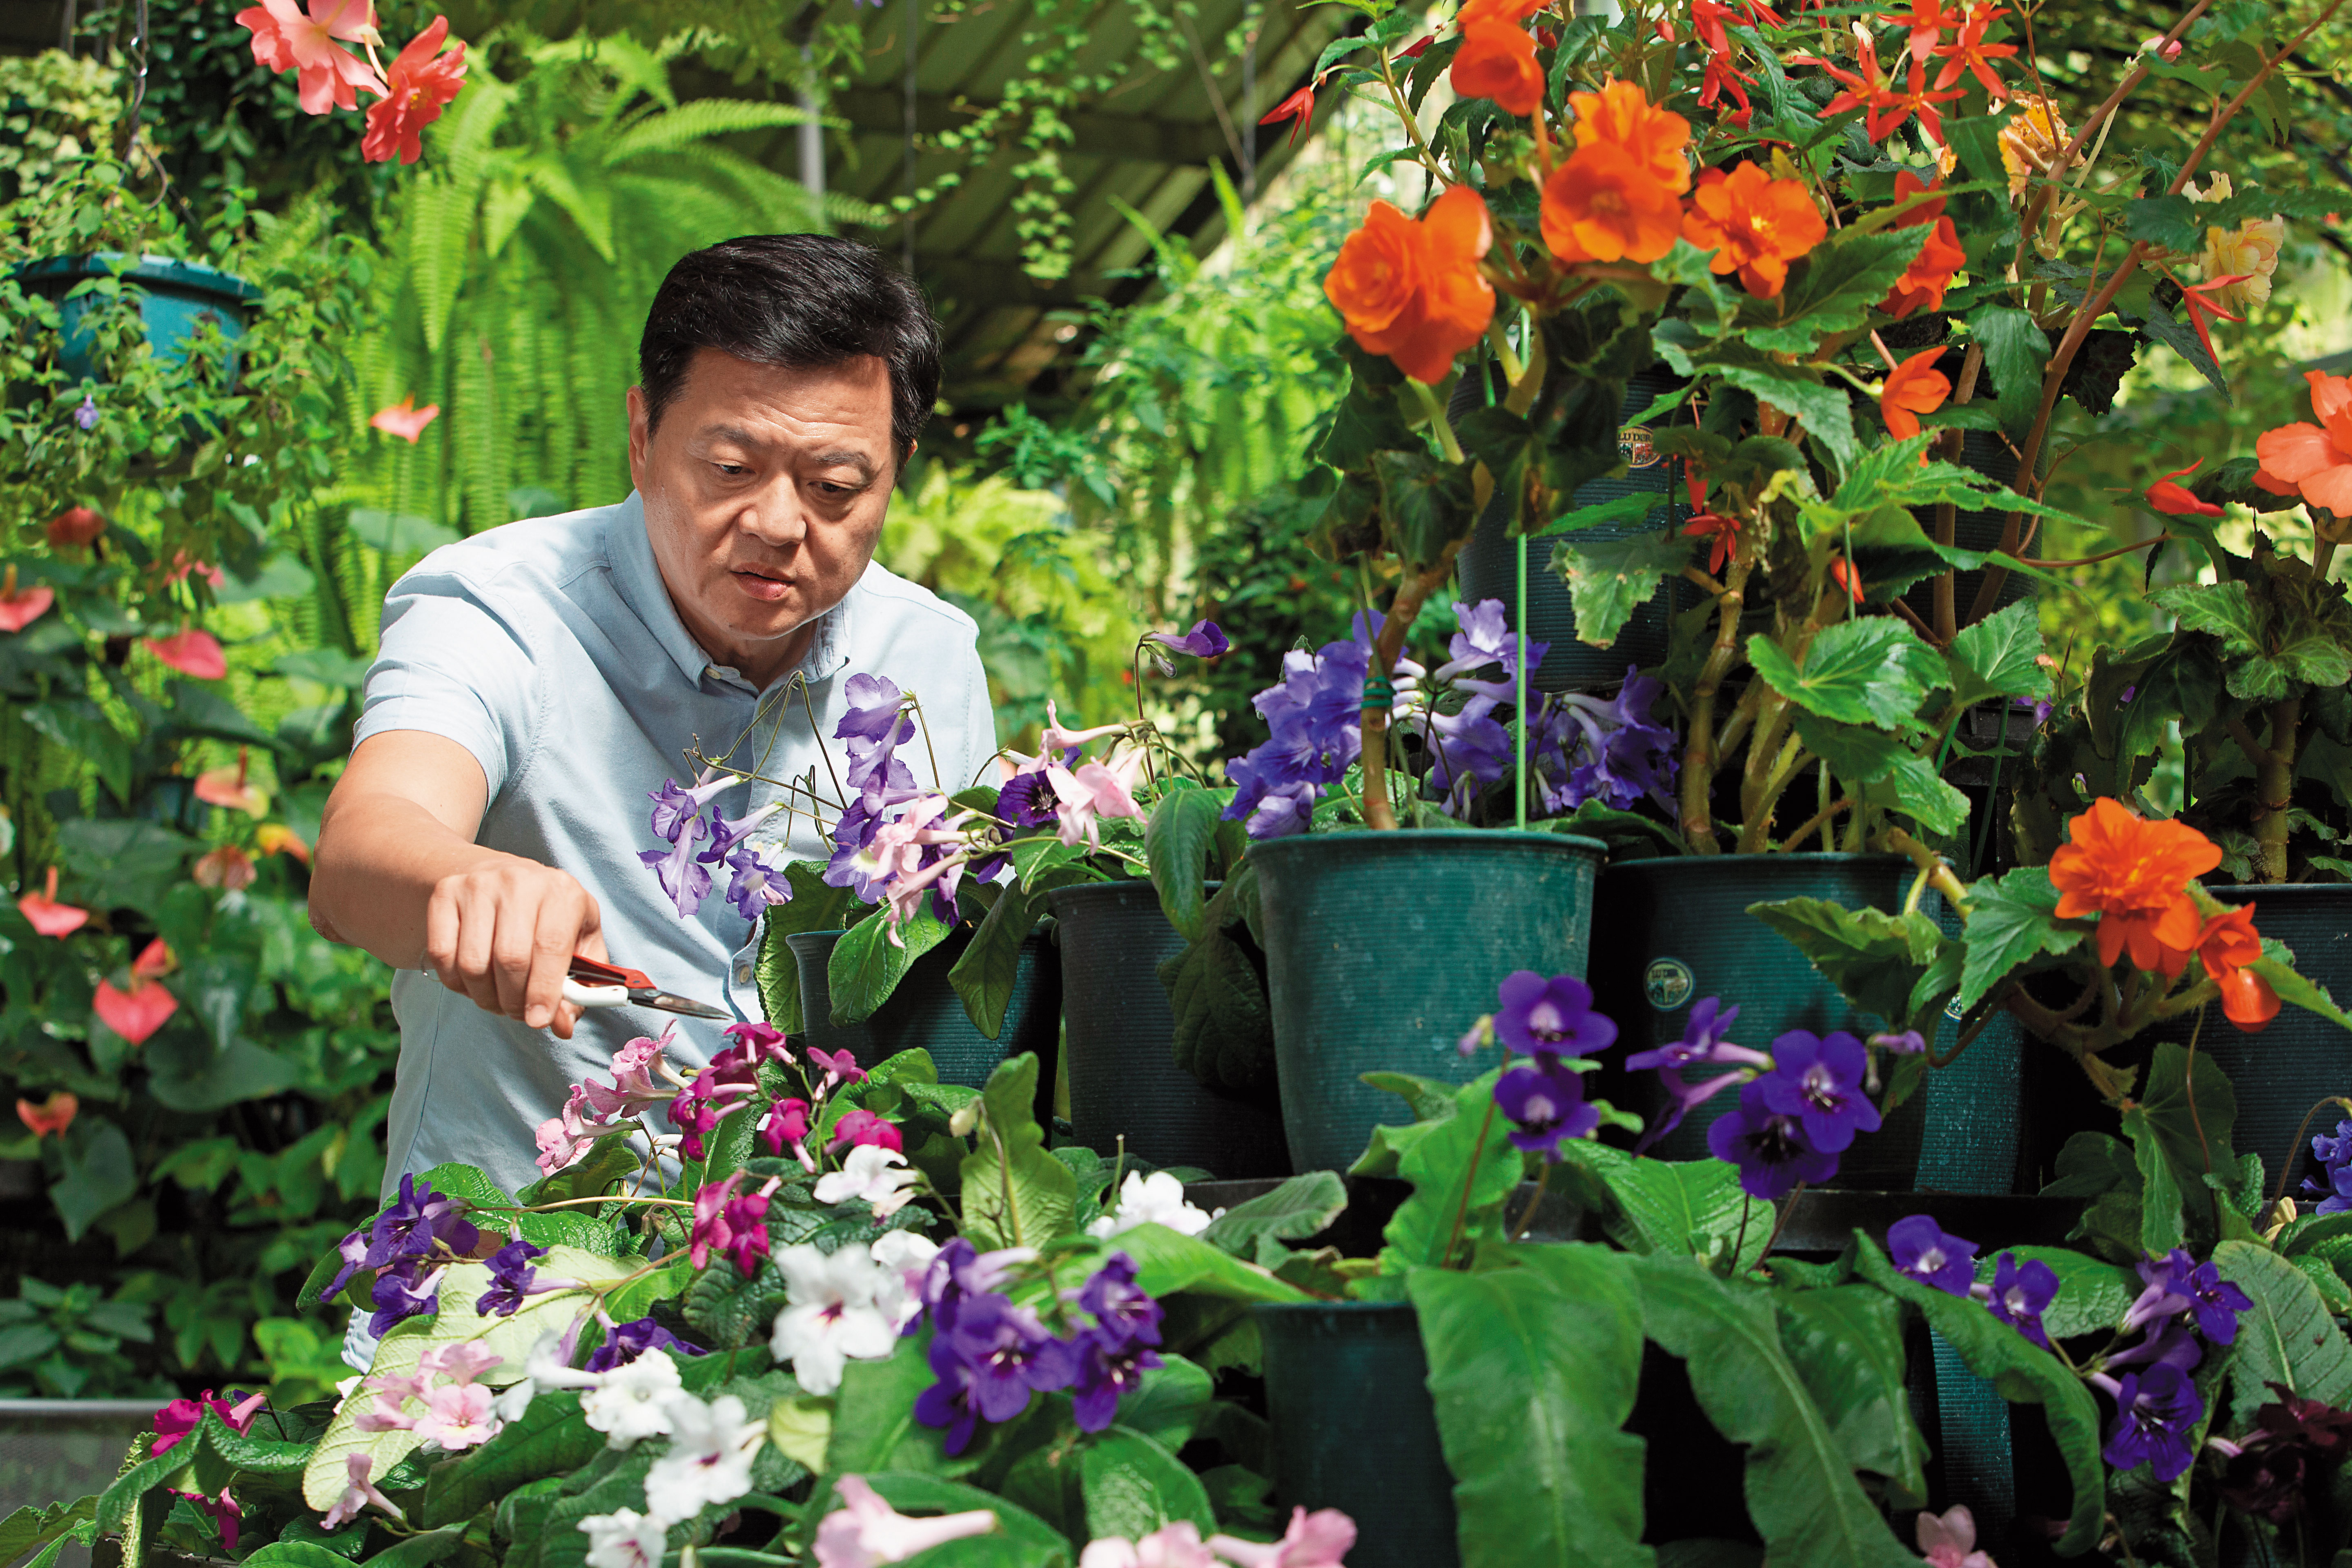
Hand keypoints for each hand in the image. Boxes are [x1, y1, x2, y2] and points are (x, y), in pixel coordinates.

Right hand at [422, 857, 606, 1035]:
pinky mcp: (445, 894)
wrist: (502, 875)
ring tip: (497, 997)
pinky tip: (472, 980)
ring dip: (484, 996)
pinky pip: (442, 955)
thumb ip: (579, 988)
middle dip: (513, 1000)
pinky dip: (456, 982)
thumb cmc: (547, 916)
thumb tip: (562, 1026)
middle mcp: (519, 882)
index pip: (550, 947)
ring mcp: (478, 885)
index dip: (543, 991)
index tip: (537, 1020)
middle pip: (509, 959)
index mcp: (561, 892)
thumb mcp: (578, 942)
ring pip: (473, 963)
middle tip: (518, 1012)